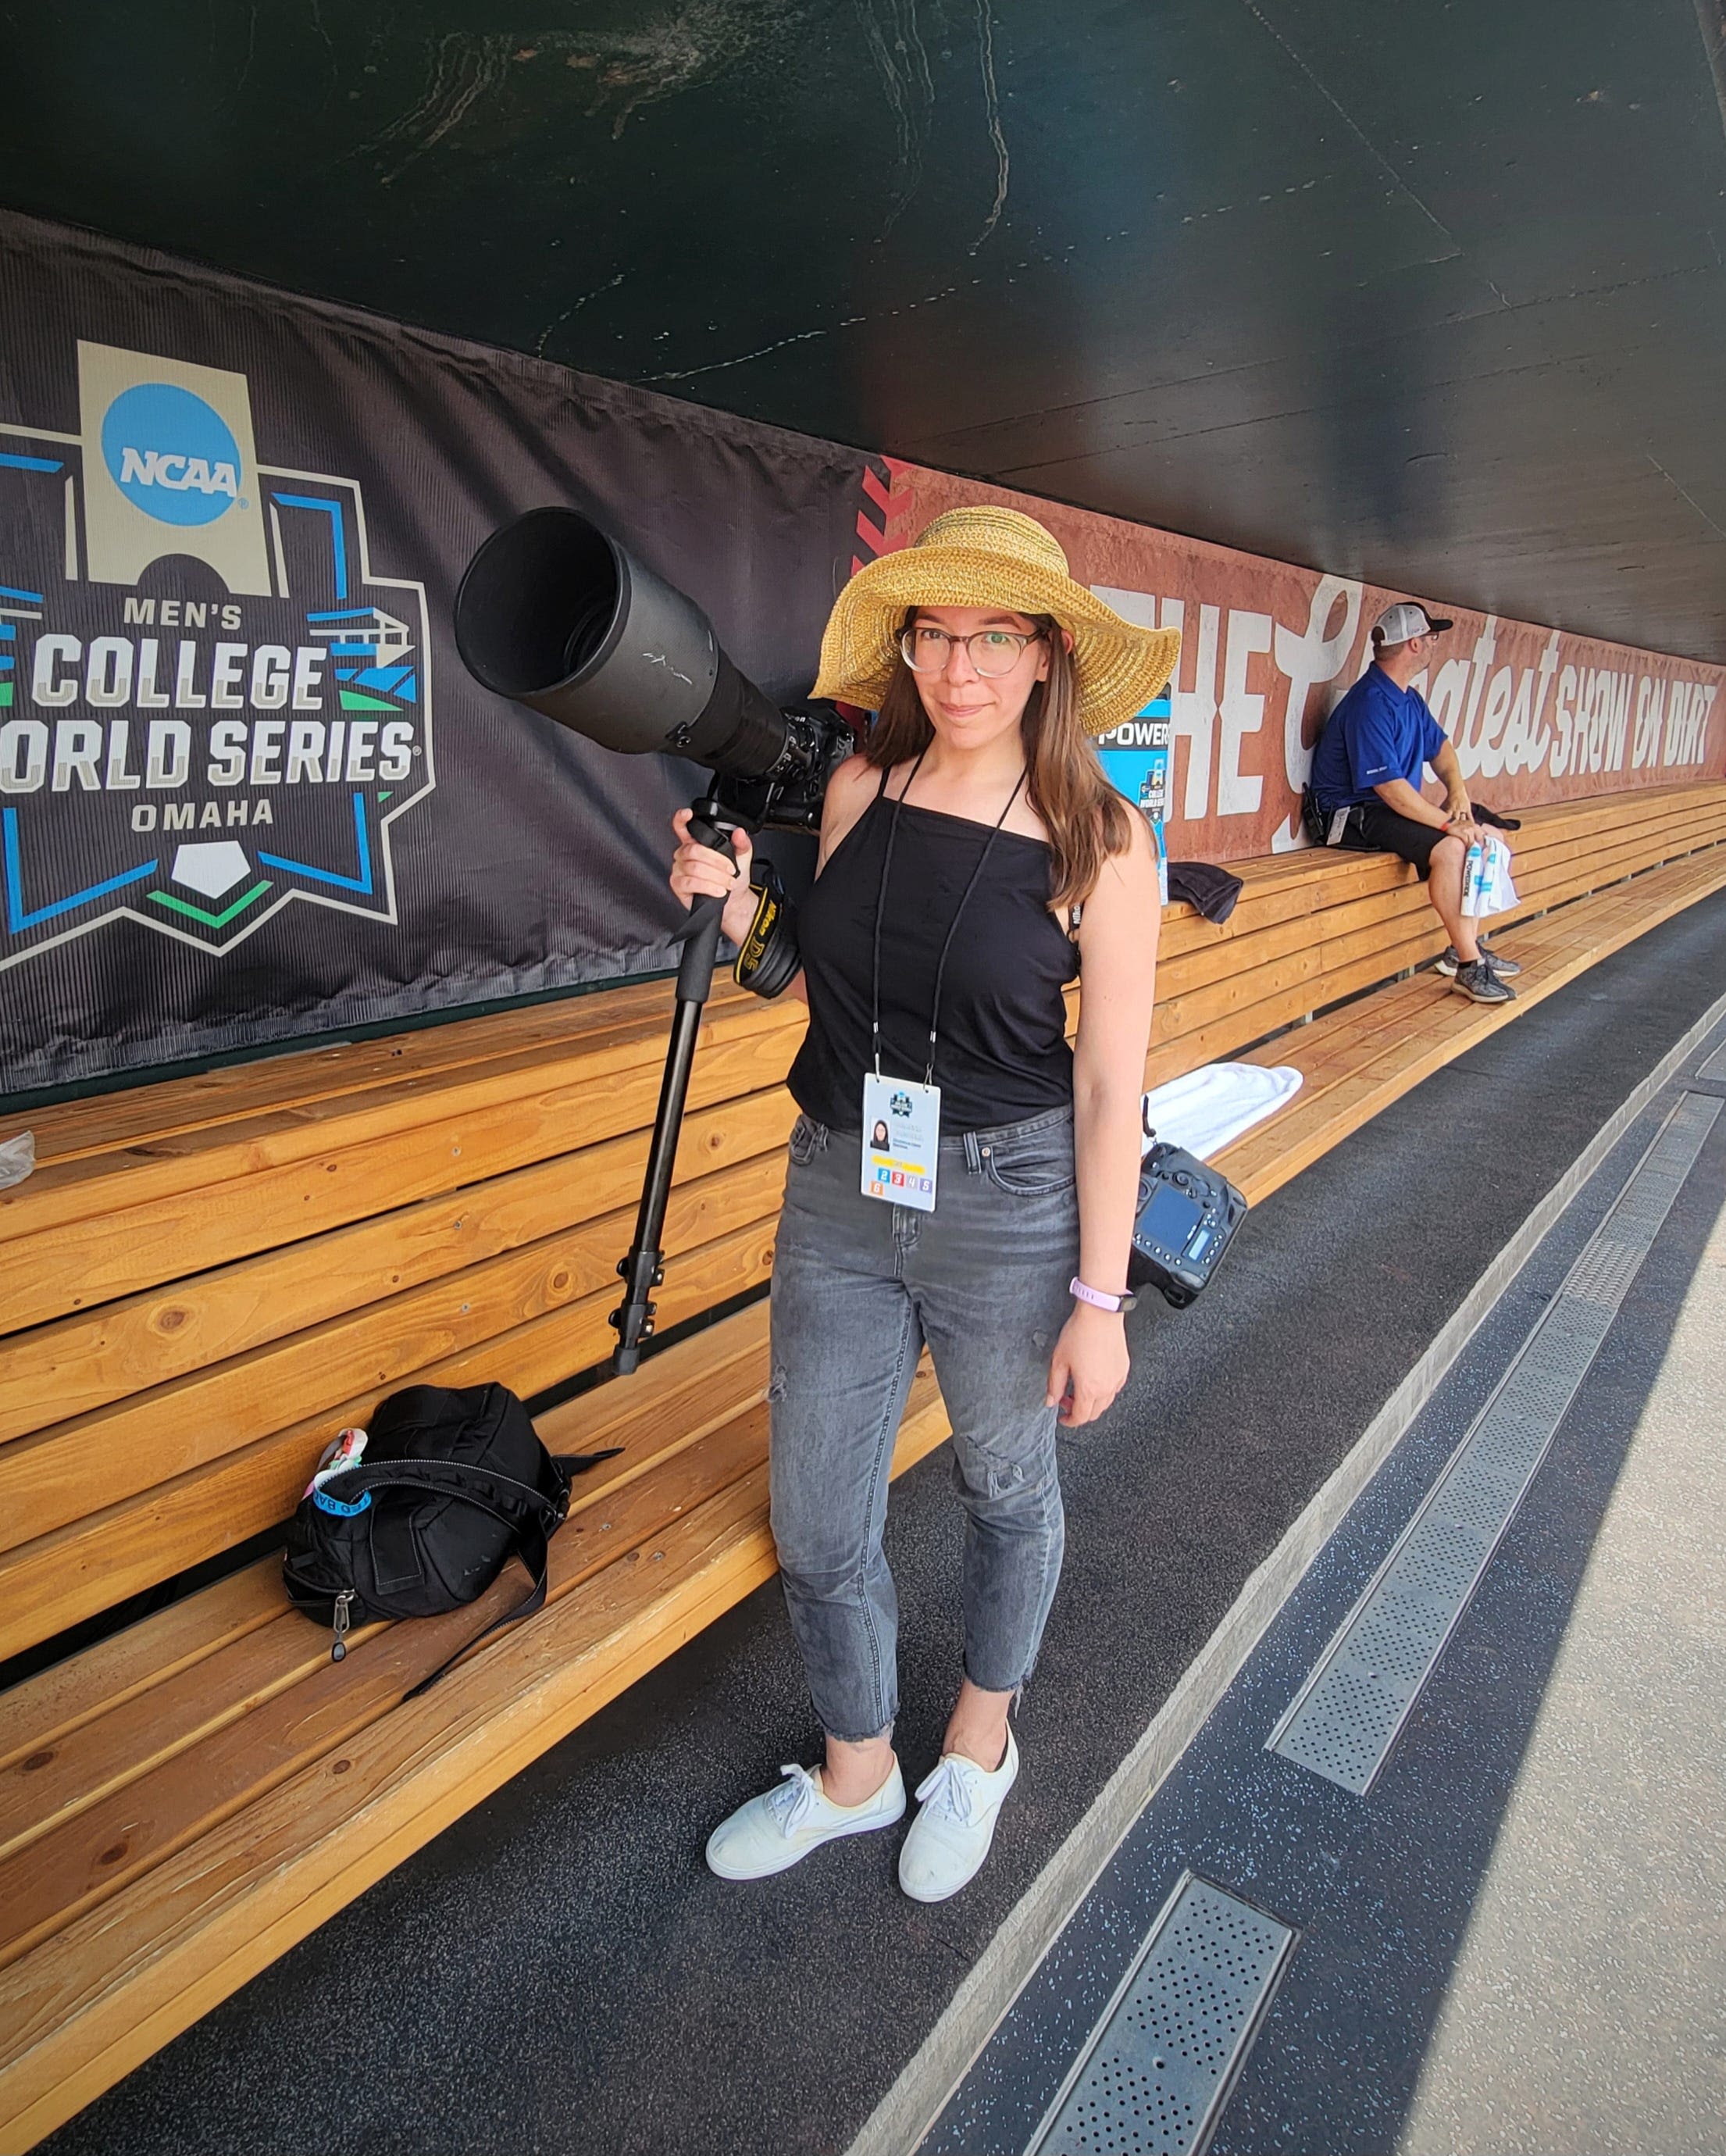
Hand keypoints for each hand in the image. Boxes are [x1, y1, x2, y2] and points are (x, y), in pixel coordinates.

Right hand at [669, 809, 756, 944]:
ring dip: (716, 876)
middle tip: (731, 870)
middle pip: (694, 850)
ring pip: (694, 868)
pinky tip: (718, 890)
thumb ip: (742, 843)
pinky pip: (690, 882)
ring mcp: (680, 869)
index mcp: (696, 842)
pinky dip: (708, 886)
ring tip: (728, 883)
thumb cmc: (733, 878)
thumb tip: (739, 833)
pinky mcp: (678, 885)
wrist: (733, 901)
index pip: (683, 827)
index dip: (682, 819)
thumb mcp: (742, 858)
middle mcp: (684, 854)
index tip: (688, 814)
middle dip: (717, 861)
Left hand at [1045, 1304, 1130, 1427]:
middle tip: (1066, 1400)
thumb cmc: (1079, 1333)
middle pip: (1094, 1413)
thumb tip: (1051, 1401)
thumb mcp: (1059, 1361)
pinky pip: (1114, 1389)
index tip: (1062, 1417)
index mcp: (1089, 1389)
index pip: (1080, 1417)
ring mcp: (1118, 1379)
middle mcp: (1107, 1388)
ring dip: (1092, 1403)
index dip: (1069, 1421)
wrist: (1100, 1314)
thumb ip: (1055, 1385)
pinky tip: (1094, 1379)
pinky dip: (1104, 1392)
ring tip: (1079, 1388)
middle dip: (1079, 1412)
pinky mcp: (1124, 1369)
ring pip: (1106, 1403)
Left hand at [1445, 792, 1476, 836]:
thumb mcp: (1444, 805)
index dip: (1448, 825)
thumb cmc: (1449, 799)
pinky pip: (1470, 816)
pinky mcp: (1468, 808)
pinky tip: (1472, 828)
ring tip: (1465, 834)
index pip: (1448, 818)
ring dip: (1464, 827)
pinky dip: (1471, 822)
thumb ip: (1442, 813)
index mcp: (1450, 808)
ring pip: (1464, 819)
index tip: (1448, 832)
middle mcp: (1457, 809)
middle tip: (1457, 836)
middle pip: (1456, 820)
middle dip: (1456, 828)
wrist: (1457, 790)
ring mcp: (1463, 809)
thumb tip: (1434, 819)